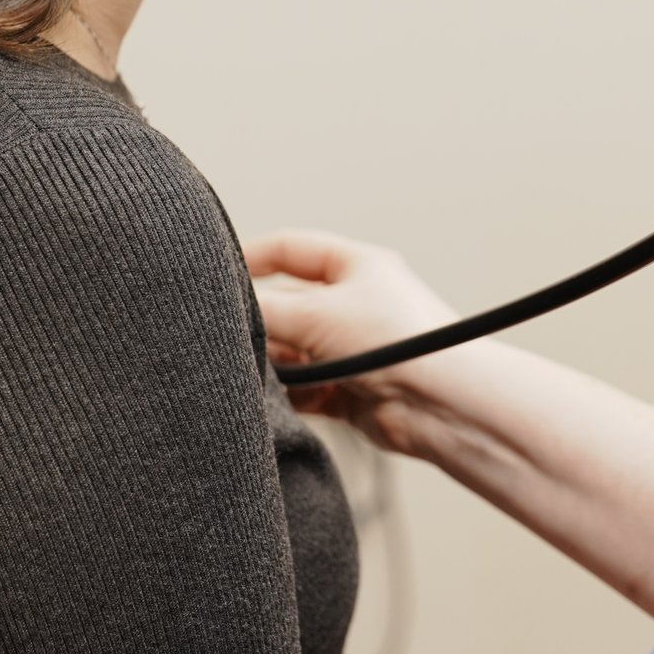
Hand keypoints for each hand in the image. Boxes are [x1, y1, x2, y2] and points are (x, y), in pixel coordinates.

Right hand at [243, 230, 472, 457]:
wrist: (440, 404)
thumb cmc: (399, 342)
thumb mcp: (316, 313)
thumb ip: (263, 310)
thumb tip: (223, 310)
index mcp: (357, 267)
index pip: (292, 250)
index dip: (251, 258)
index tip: (213, 275)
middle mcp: (356, 305)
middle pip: (288, 307)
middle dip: (260, 324)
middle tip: (229, 338)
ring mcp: (353, 350)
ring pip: (293, 352)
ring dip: (272, 364)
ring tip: (254, 373)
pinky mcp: (352, 392)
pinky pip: (305, 391)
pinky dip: (288, 396)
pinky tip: (275, 401)